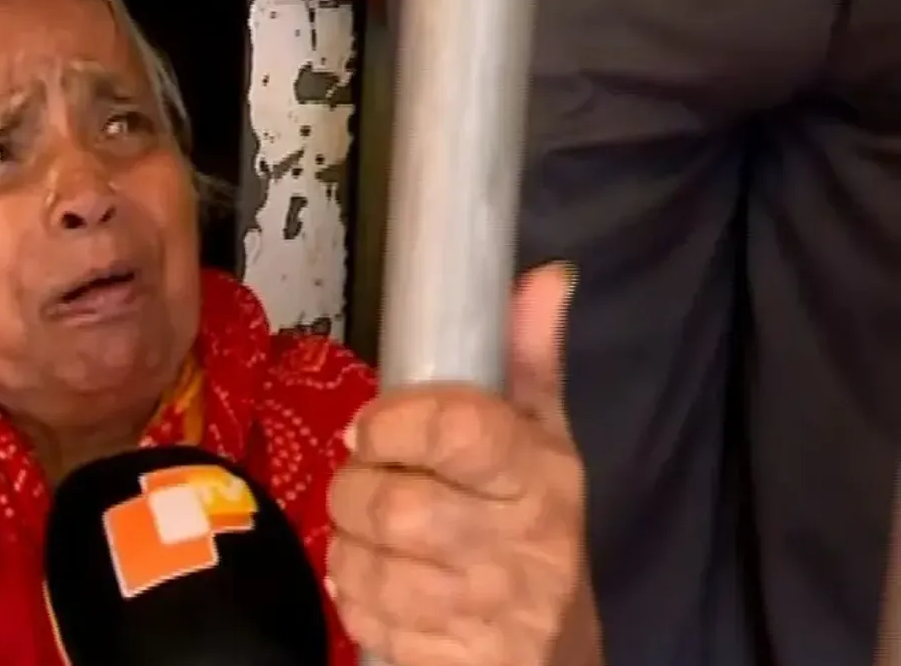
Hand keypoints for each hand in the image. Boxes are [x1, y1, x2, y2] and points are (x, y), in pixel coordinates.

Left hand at [327, 262, 597, 665]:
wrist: (559, 647)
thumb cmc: (536, 525)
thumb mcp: (542, 441)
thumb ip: (529, 360)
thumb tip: (545, 276)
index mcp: (539, 477)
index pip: (456, 432)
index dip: (394, 422)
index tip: (371, 426)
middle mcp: (519, 547)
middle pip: (394, 506)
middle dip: (355, 488)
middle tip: (362, 481)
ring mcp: (487, 613)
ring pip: (367, 566)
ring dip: (345, 544)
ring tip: (366, 532)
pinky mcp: (453, 660)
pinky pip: (365, 621)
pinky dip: (353, 597)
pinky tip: (378, 582)